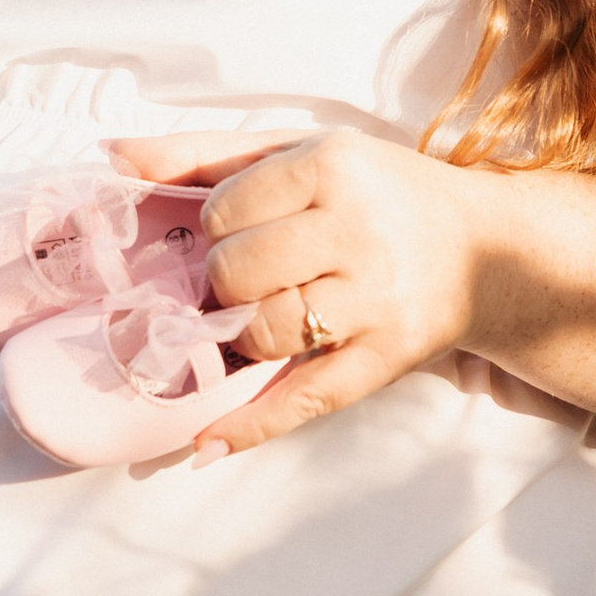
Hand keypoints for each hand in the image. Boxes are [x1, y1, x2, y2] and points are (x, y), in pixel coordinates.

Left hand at [109, 127, 472, 458]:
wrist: (485, 248)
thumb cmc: (374, 193)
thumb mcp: (299, 152)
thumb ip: (204, 153)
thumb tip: (110, 156)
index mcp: (333, 167)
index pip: (224, 210)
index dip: (215, 226)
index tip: (238, 226)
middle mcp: (359, 232)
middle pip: (237, 272)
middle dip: (224, 281)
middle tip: (246, 277)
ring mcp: (376, 301)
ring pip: (265, 331)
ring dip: (242, 334)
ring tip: (258, 318)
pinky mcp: (386, 358)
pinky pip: (308, 399)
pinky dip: (252, 425)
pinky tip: (205, 443)